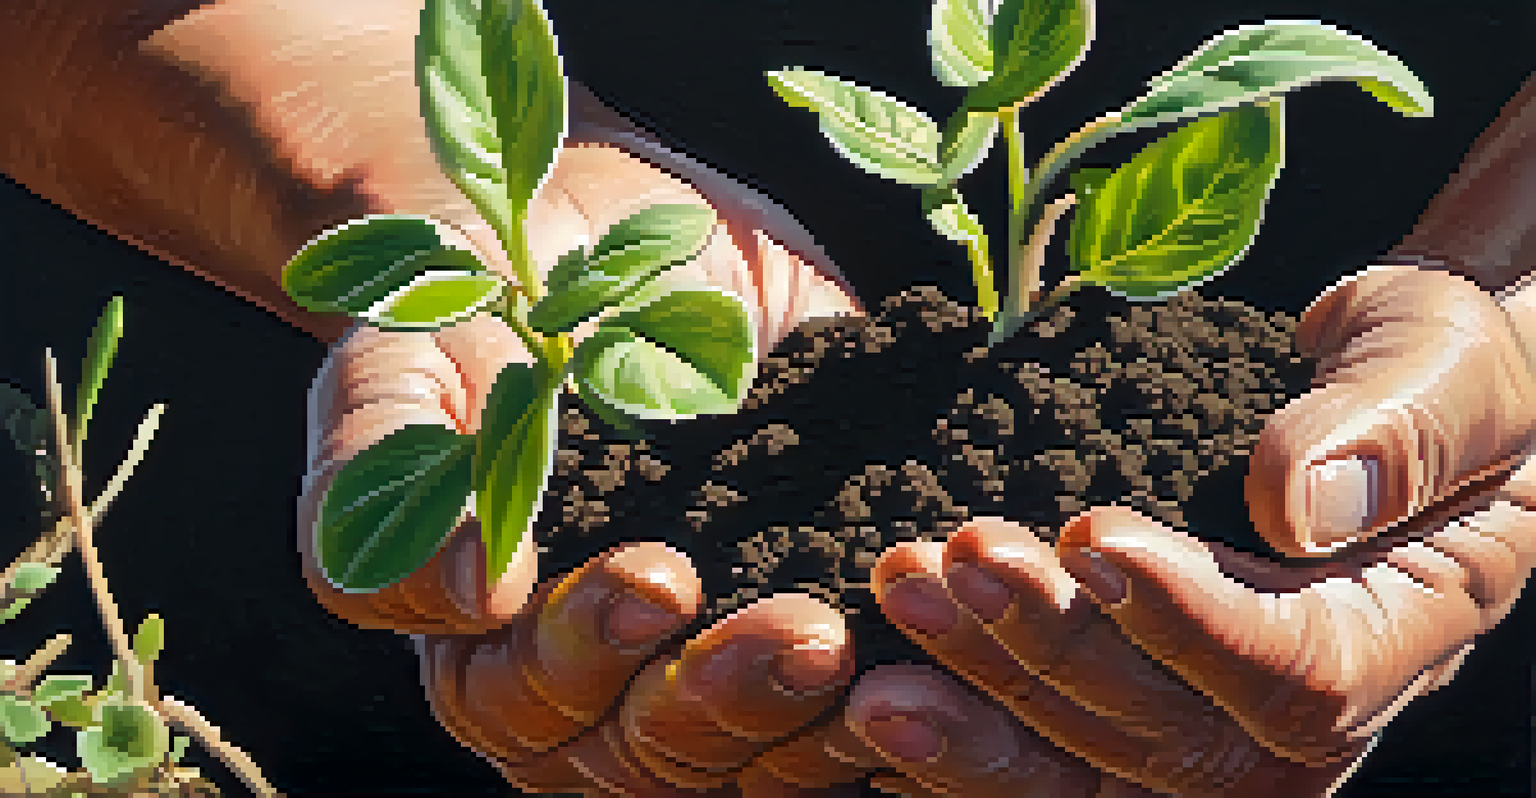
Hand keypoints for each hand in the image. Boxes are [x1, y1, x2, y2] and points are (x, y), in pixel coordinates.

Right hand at [1, 2, 867, 793]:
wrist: (582, 234)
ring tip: (883, 647)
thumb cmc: (470, 302)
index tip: (658, 575)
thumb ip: (385, 480)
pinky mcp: (805, 611)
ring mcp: (710, 659)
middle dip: (728, 697)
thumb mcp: (398, 368)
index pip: (531, 699)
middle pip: (654, 751)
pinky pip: (848, 703)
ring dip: (820, 719)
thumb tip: (478, 599)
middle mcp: (602, 679)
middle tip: (808, 631)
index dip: (592, 651)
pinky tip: (948, 652)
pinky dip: (898, 694)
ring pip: (756, 753)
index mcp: (492, 643)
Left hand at [800, 76, 1535, 794]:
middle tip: (941, 563)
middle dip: (1044, 651)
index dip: (1189, 620)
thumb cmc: (1441, 368)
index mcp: (1400, 632)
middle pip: (1168, 737)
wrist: (1397, 392)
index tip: (1090, 533)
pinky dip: (970, 732)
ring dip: (982, 687)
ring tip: (896, 597)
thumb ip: (1400, 425)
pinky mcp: (1150, 696)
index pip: (1297, 675)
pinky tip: (878, 689)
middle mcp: (1307, 710)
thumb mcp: (1452, 362)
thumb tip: (1297, 501)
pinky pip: (1057, 749)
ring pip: (1093, 760)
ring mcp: (1221, 717)